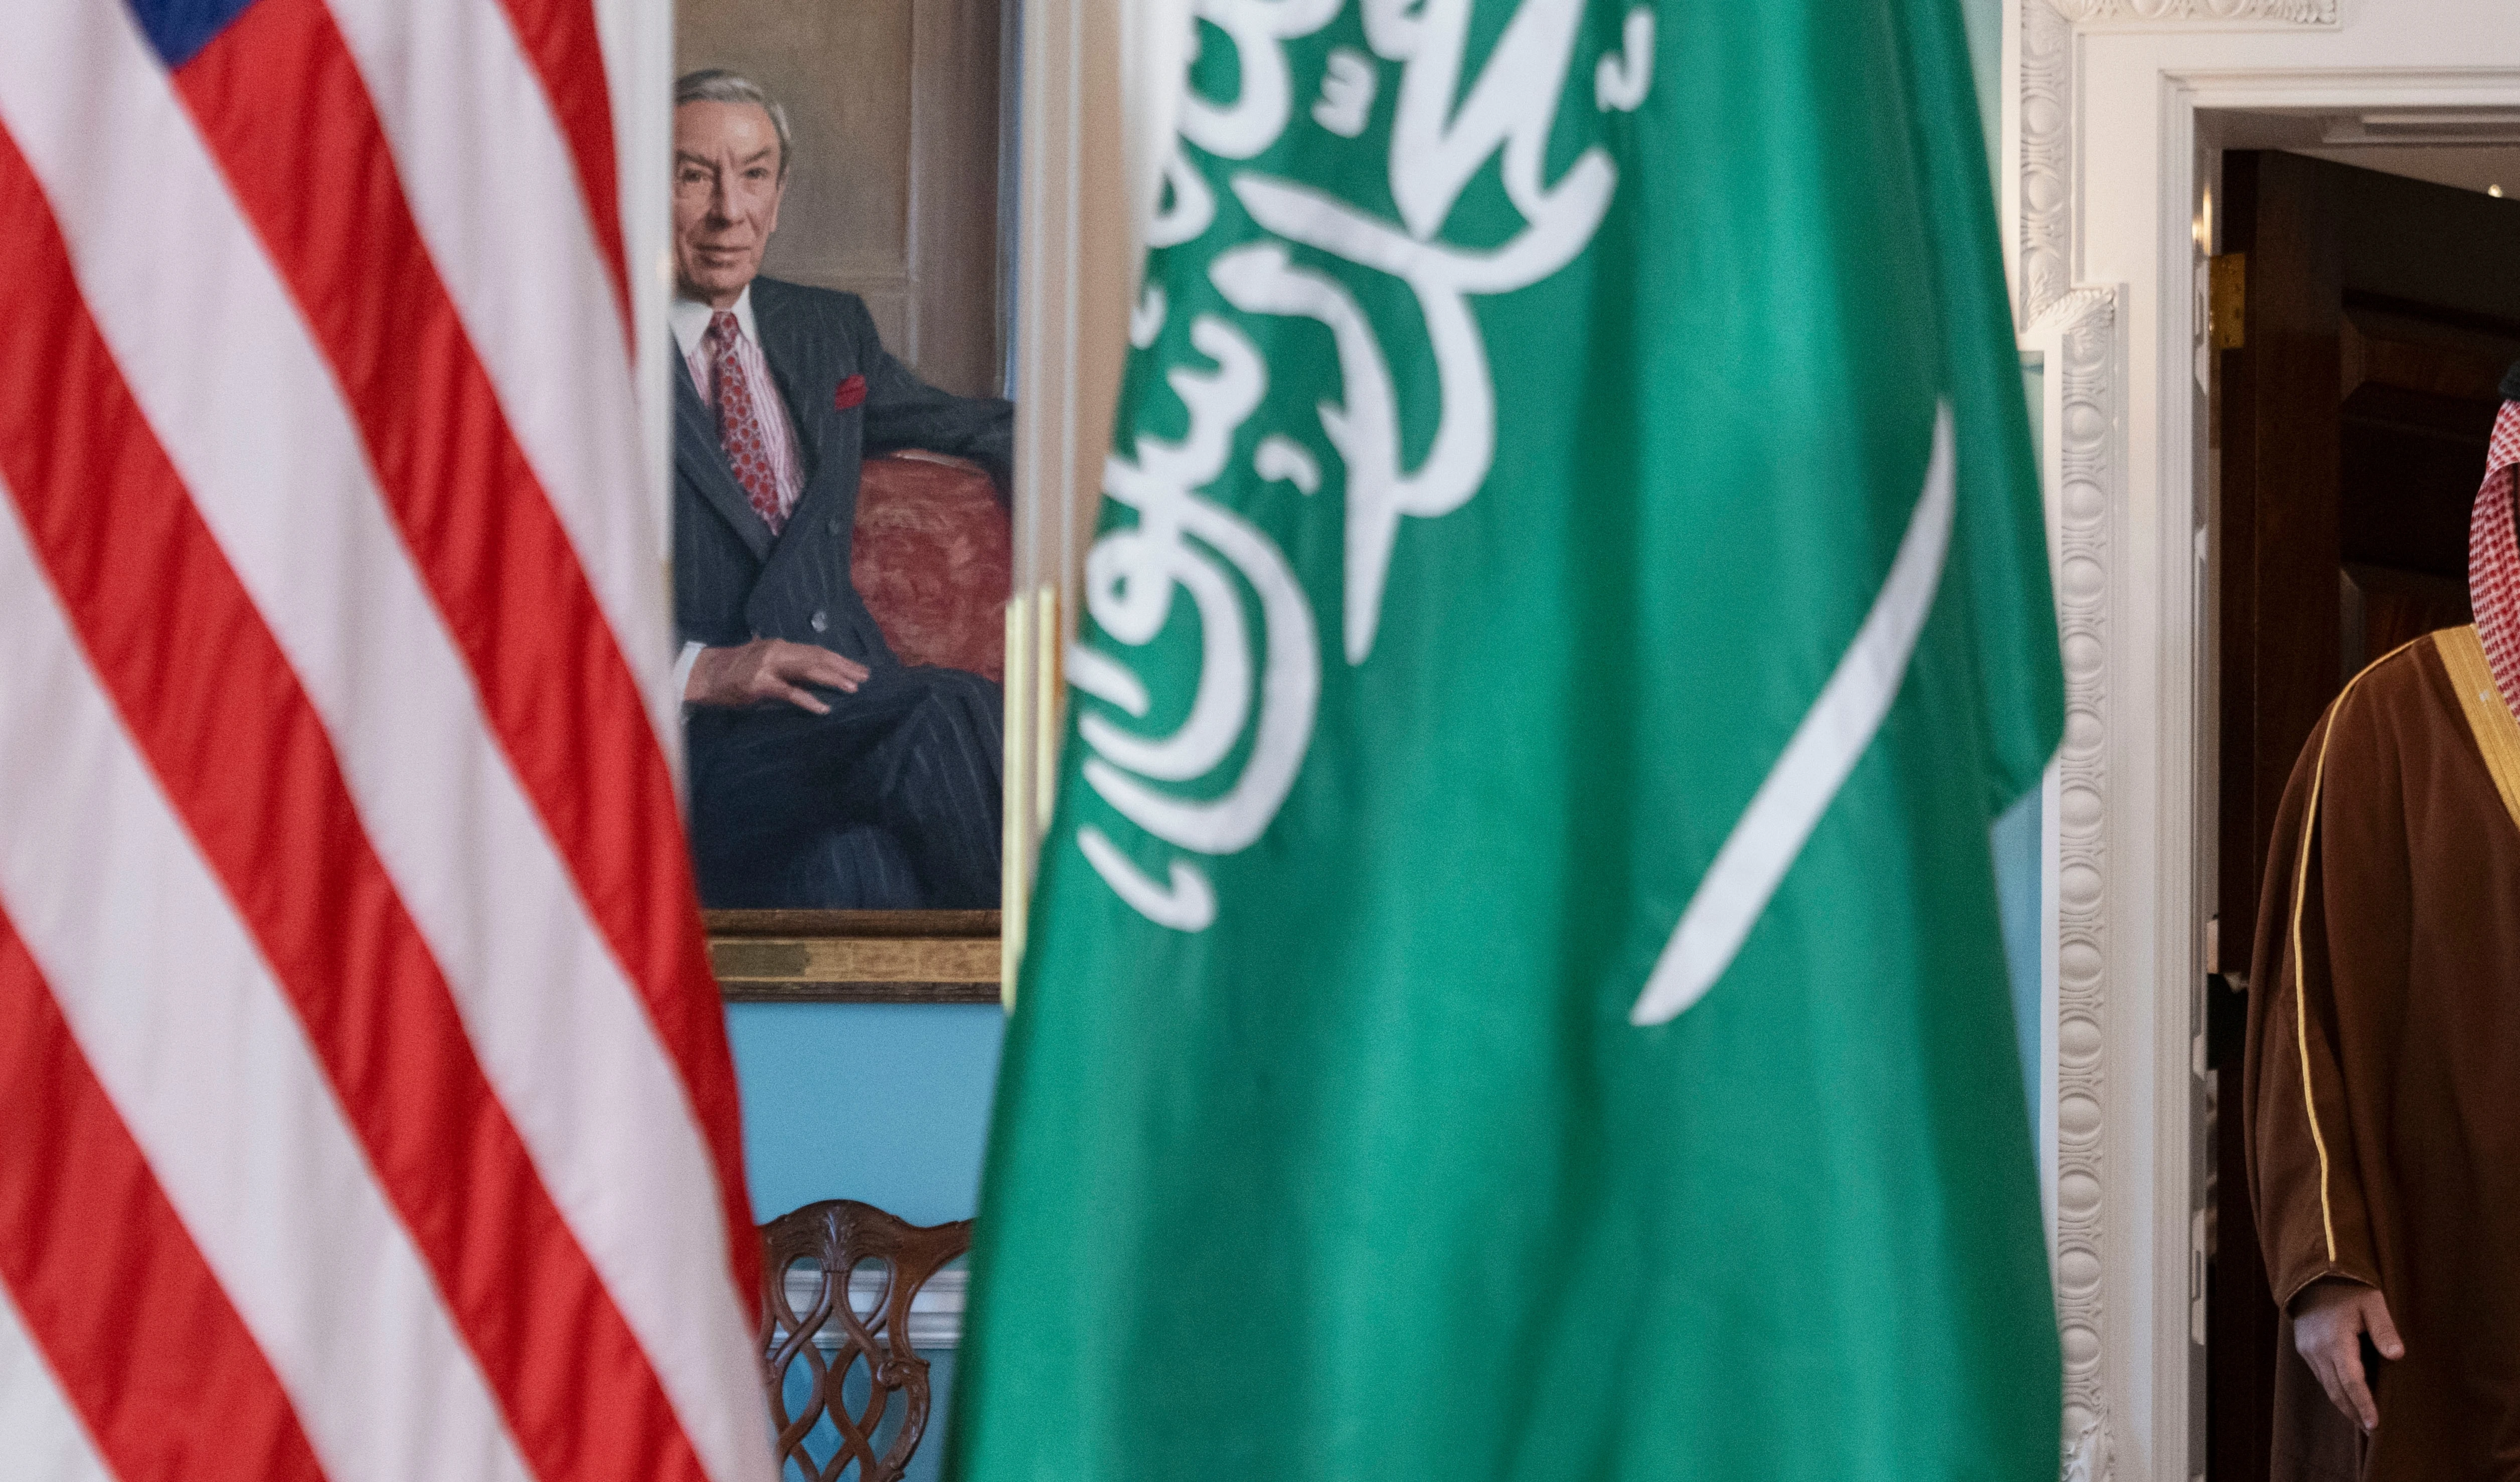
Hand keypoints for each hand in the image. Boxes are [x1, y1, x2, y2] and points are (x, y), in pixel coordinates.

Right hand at [684, 638, 867, 713]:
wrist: (704, 675)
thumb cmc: (734, 671)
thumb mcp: (763, 660)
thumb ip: (787, 665)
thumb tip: (814, 673)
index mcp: (780, 646)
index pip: (817, 651)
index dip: (840, 659)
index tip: (859, 668)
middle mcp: (777, 651)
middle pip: (818, 657)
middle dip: (843, 667)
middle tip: (865, 677)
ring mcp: (768, 667)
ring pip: (808, 670)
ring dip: (832, 679)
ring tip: (852, 688)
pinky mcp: (759, 684)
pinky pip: (789, 692)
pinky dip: (807, 699)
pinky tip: (823, 708)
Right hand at [2292, 1280, 2402, 1430]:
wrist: (2312, 1276)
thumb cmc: (2348, 1289)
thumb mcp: (2373, 1303)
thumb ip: (2385, 1329)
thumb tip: (2398, 1356)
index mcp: (2336, 1341)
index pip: (2351, 1382)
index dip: (2364, 1405)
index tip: (2375, 1425)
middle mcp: (2318, 1350)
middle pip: (2337, 1391)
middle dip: (2354, 1413)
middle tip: (2373, 1431)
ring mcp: (2308, 1350)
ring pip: (2327, 1387)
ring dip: (2344, 1405)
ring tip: (2363, 1421)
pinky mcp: (2305, 1349)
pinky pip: (2321, 1377)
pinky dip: (2336, 1391)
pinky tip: (2347, 1397)